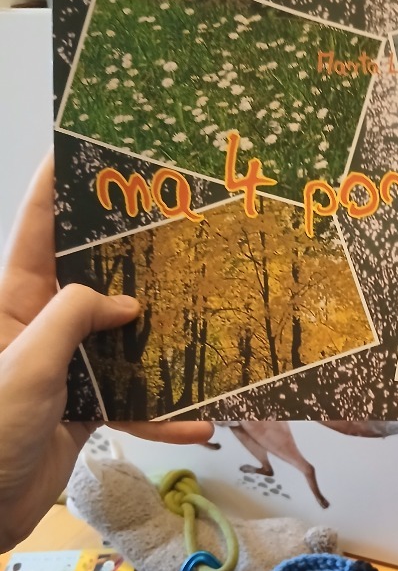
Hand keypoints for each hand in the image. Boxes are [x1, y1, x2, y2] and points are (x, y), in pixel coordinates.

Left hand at [0, 155, 212, 550]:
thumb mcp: (26, 364)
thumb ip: (73, 320)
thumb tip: (125, 303)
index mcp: (13, 304)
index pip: (34, 232)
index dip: (55, 189)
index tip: (84, 150)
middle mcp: (40, 329)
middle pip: (89, 281)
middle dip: (129, 257)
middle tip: (174, 226)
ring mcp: (63, 371)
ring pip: (119, 343)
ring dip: (159, 342)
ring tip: (205, 321)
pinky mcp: (80, 411)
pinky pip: (128, 405)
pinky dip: (161, 416)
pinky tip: (198, 420)